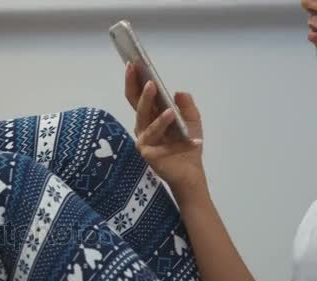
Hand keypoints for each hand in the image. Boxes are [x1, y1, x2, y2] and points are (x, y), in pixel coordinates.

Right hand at [124, 63, 205, 191]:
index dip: (134, 81)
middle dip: (139, 91)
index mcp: (150, 117)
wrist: (190, 172)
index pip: (138, 97)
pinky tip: (171, 116)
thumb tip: (177, 92)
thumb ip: (186, 105)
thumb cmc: (187, 146)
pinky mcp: (147, 153)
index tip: (132, 64)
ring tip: (161, 98)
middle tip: (144, 77)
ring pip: (144, 121)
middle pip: (136, 106)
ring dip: (152, 108)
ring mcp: (143, 140)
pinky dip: (164, 126)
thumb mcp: (192, 120)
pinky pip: (154, 137)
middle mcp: (143, 127)